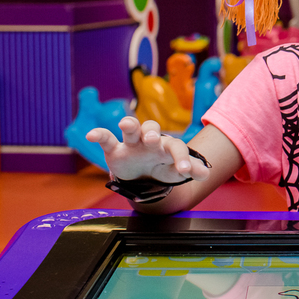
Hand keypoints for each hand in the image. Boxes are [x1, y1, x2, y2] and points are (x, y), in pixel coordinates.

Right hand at [85, 116, 210, 184]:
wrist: (141, 174)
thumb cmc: (161, 167)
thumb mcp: (175, 170)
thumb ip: (190, 170)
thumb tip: (206, 174)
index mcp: (166, 146)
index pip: (176, 146)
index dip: (182, 157)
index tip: (185, 171)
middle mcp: (149, 140)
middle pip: (152, 128)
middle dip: (152, 132)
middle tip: (153, 140)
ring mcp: (131, 143)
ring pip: (131, 128)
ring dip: (129, 124)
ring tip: (126, 124)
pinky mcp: (114, 149)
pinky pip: (106, 138)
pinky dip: (99, 134)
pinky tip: (92, 135)